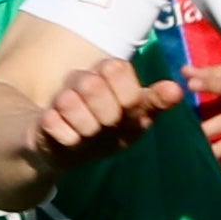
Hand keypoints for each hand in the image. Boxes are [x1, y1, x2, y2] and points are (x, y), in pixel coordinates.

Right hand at [29, 57, 181, 169]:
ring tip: (91, 134)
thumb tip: (177, 90)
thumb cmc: (110, 130)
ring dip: (88, 128)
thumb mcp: (137, 119)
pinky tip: (73, 140)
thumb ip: (156, 103)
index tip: (129, 111)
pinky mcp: (43, 118)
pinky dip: (70, 139)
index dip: (127, 96)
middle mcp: (83, 79)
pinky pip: (54, 124)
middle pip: (92, 85)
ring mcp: (60, 97)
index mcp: (109, 74)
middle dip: (106, 115)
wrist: (71, 151)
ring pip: (70, 102)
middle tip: (108, 125)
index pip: (117, 68)